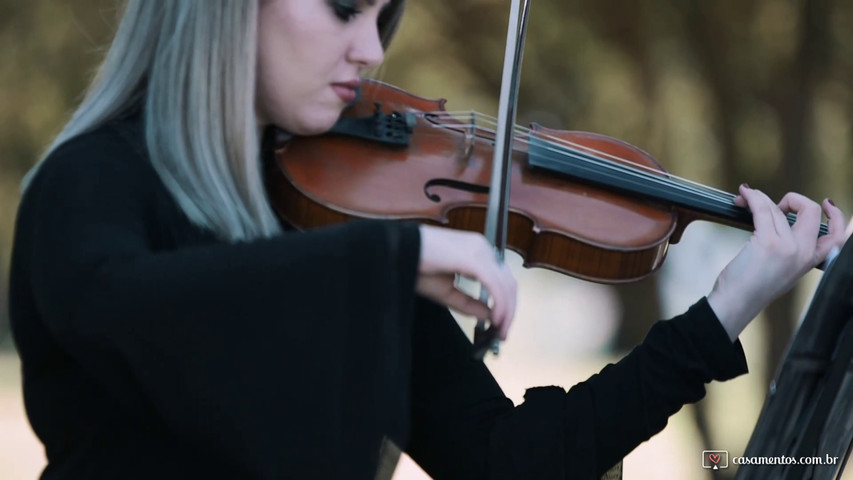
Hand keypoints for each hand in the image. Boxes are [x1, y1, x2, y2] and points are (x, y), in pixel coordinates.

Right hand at [417, 225, 516, 339]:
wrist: (396, 251)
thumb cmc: (416, 266)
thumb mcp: (446, 291)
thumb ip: (469, 302)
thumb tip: (490, 316)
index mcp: (477, 250)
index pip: (502, 278)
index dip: (506, 303)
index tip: (501, 324)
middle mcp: (482, 247)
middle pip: (508, 282)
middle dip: (509, 310)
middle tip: (503, 333)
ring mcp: (479, 250)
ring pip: (506, 285)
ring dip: (506, 311)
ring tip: (500, 330)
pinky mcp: (474, 259)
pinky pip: (495, 285)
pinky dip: (499, 305)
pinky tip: (495, 320)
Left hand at [707, 185, 846, 340]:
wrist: (737, 303)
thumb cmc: (751, 288)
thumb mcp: (782, 271)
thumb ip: (791, 251)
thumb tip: (780, 220)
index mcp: (810, 261)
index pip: (837, 236)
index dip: (836, 216)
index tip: (826, 203)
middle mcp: (804, 253)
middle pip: (811, 211)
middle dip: (794, 199)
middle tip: (774, 204)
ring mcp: (788, 246)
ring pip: (779, 208)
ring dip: (760, 198)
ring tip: (745, 199)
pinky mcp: (768, 242)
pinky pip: (763, 209)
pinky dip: (752, 198)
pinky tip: (744, 195)